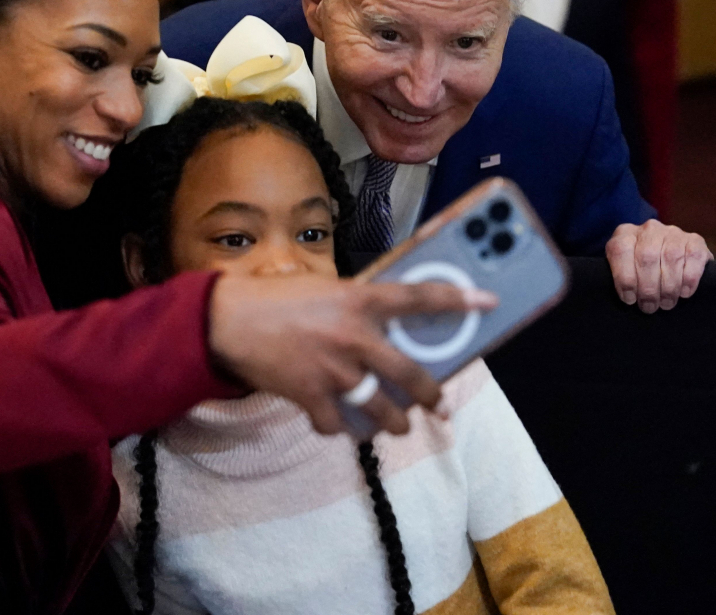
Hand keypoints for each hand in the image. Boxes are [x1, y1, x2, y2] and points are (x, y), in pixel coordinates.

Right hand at [207, 273, 497, 435]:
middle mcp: (354, 337)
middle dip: (430, 396)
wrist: (227, 320)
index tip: (488, 303)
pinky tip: (337, 423)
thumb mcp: (324, 287)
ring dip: (393, 422)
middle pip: (410, 375)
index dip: (458, 300)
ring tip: (396, 425)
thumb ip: (357, 304)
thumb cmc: (275, 298)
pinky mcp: (311, 397)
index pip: (419, 298)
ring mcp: (334, 371)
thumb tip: (385, 320)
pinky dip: (339, 427)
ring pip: (382, 410)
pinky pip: (337, 425)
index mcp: (359, 300)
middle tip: (438, 405)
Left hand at [605, 219, 712, 313]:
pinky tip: (684, 293)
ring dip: (668, 287)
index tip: (629, 299)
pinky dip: (689, 279)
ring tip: (666, 303)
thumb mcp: (624, 270)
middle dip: (648, 288)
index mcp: (625, 234)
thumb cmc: (641, 271)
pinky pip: (693, 258)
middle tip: (650, 306)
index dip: (625, 278)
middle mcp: (649, 229)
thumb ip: (622, 277)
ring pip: (671, 257)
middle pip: (647, 256)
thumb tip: (628, 297)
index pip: (620, 250)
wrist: (671, 259)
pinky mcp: (695, 240)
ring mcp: (673, 233)